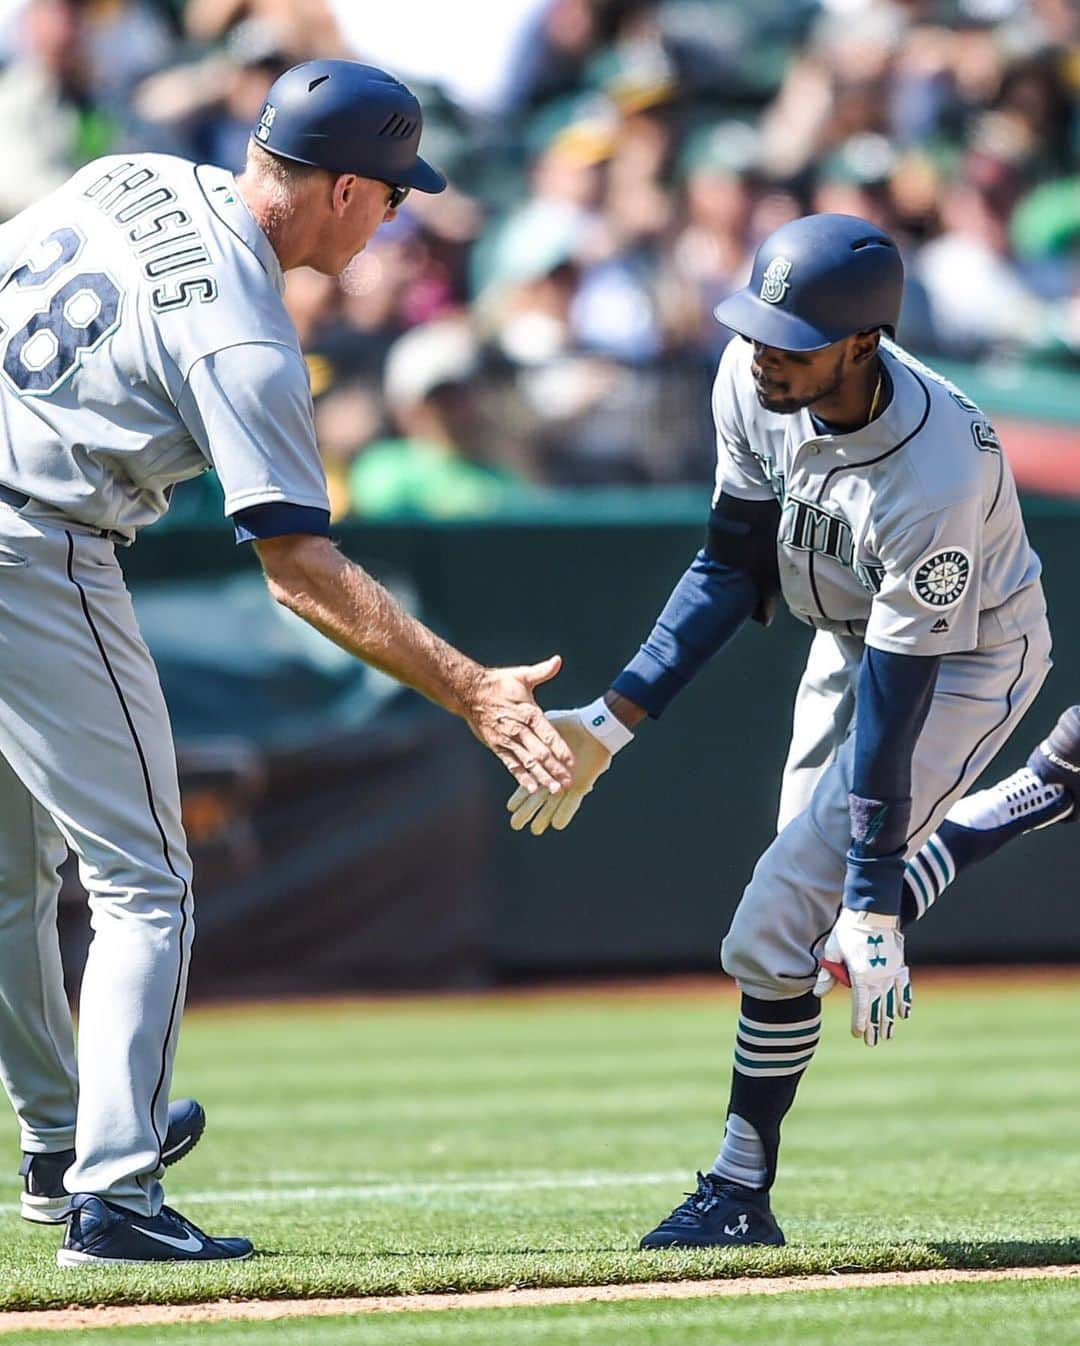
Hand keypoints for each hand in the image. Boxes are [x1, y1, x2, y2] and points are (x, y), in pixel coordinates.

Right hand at [463, 656, 574, 795]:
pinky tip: (532, 788)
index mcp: (528, 713)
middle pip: (540, 753)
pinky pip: (512, 765)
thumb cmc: (499, 683)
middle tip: (568, 782)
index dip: (560, 749)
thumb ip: (542, 671)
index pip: (548, 734)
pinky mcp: (497, 747)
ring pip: (528, 763)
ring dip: (542, 777)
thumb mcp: (522, 675)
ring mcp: (507, 741)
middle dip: (555, 769)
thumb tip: (557, 661)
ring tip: (554, 790)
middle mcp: (518, 730)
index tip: (572, 762)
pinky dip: (522, 777)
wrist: (469, 692)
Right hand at [506, 702, 628, 833]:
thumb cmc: (573, 724)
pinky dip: (565, 813)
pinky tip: (556, 825)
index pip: (529, 782)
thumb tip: (523, 744)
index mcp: (545, 764)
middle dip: (527, 811)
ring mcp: (568, 782)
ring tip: (534, 830)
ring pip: (553, 803)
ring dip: (543, 816)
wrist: (594, 727)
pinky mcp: (582, 784)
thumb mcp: (549, 730)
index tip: (510, 807)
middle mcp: (556, 776)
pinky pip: (573, 802)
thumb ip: (538, 740)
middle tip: (515, 825)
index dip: (519, 795)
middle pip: (538, 797)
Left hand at [814, 907, 911, 1046]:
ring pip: (892, 1002)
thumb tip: (818, 994)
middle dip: (874, 1027)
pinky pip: (904, 987)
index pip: (861, 1006)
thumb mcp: (833, 951)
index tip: (857, 1034)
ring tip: (888, 1035)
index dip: (859, 1022)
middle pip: (877, 1008)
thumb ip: (828, 975)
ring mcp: (892, 973)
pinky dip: (905, 1001)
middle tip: (872, 1042)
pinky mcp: (900, 965)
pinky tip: (904, 1013)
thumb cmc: (848, 931)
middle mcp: (879, 978)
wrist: (872, 913)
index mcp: (862, 977)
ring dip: (890, 1019)